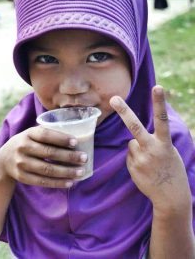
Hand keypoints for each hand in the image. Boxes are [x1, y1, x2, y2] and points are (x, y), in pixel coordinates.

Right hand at [0, 127, 87, 187]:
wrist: (5, 158)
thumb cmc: (29, 143)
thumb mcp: (34, 134)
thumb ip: (50, 134)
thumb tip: (79, 139)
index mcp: (28, 134)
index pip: (45, 135)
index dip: (60, 138)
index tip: (75, 142)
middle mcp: (23, 148)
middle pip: (49, 153)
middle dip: (69, 156)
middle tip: (84, 158)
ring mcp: (22, 163)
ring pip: (47, 169)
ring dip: (66, 172)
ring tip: (81, 172)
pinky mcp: (22, 177)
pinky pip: (42, 181)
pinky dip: (57, 183)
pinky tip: (70, 182)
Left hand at [110, 85, 191, 216]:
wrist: (171, 196)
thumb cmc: (171, 170)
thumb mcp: (169, 152)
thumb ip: (154, 142)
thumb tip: (132, 139)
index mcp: (164, 143)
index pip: (162, 119)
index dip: (159, 102)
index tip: (157, 87)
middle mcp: (151, 149)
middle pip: (135, 127)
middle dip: (124, 111)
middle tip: (113, 99)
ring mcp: (140, 159)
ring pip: (131, 144)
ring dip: (137, 149)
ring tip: (149, 162)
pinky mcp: (132, 167)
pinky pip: (129, 156)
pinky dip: (135, 159)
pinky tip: (144, 169)